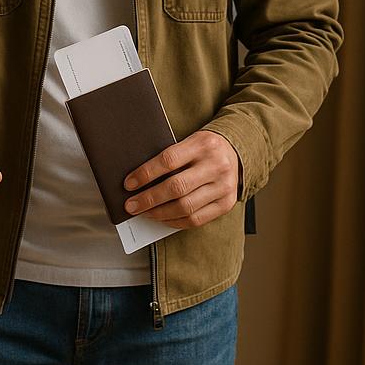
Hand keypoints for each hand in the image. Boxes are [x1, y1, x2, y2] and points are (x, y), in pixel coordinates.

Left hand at [123, 130, 239, 229]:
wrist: (236, 152)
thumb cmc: (203, 149)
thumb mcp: (189, 142)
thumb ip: (169, 158)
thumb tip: (137, 181)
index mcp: (203, 144)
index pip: (169, 160)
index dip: (146, 174)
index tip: (129, 184)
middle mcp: (216, 165)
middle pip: (176, 187)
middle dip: (148, 199)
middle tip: (131, 205)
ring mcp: (224, 186)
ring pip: (185, 207)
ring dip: (159, 213)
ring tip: (145, 212)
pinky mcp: (226, 204)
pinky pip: (195, 219)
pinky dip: (174, 221)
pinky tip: (162, 218)